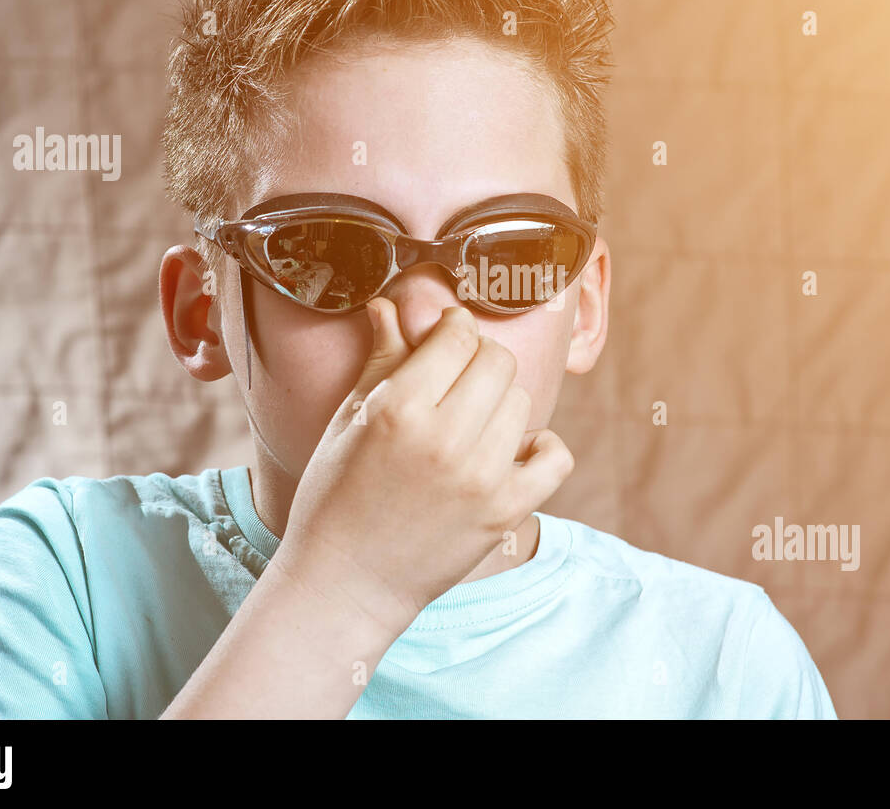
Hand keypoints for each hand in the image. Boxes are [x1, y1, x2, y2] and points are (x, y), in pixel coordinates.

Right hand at [270, 299, 574, 632]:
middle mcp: (444, 439)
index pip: (456, 335)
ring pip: (521, 401)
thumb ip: (379, 360)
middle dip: (479, 360)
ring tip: (472, 422)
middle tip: (457, 380)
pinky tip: (512, 450)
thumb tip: (388, 306)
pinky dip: (541, 447)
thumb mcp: (347, 422)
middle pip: (497, 361)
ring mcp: (480, 478)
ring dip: (500, 403)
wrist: (346, 583)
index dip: (452, 329)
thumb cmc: (335, 497)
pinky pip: (555, 457)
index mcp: (398, 409)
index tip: (444, 339)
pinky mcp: (505, 513)